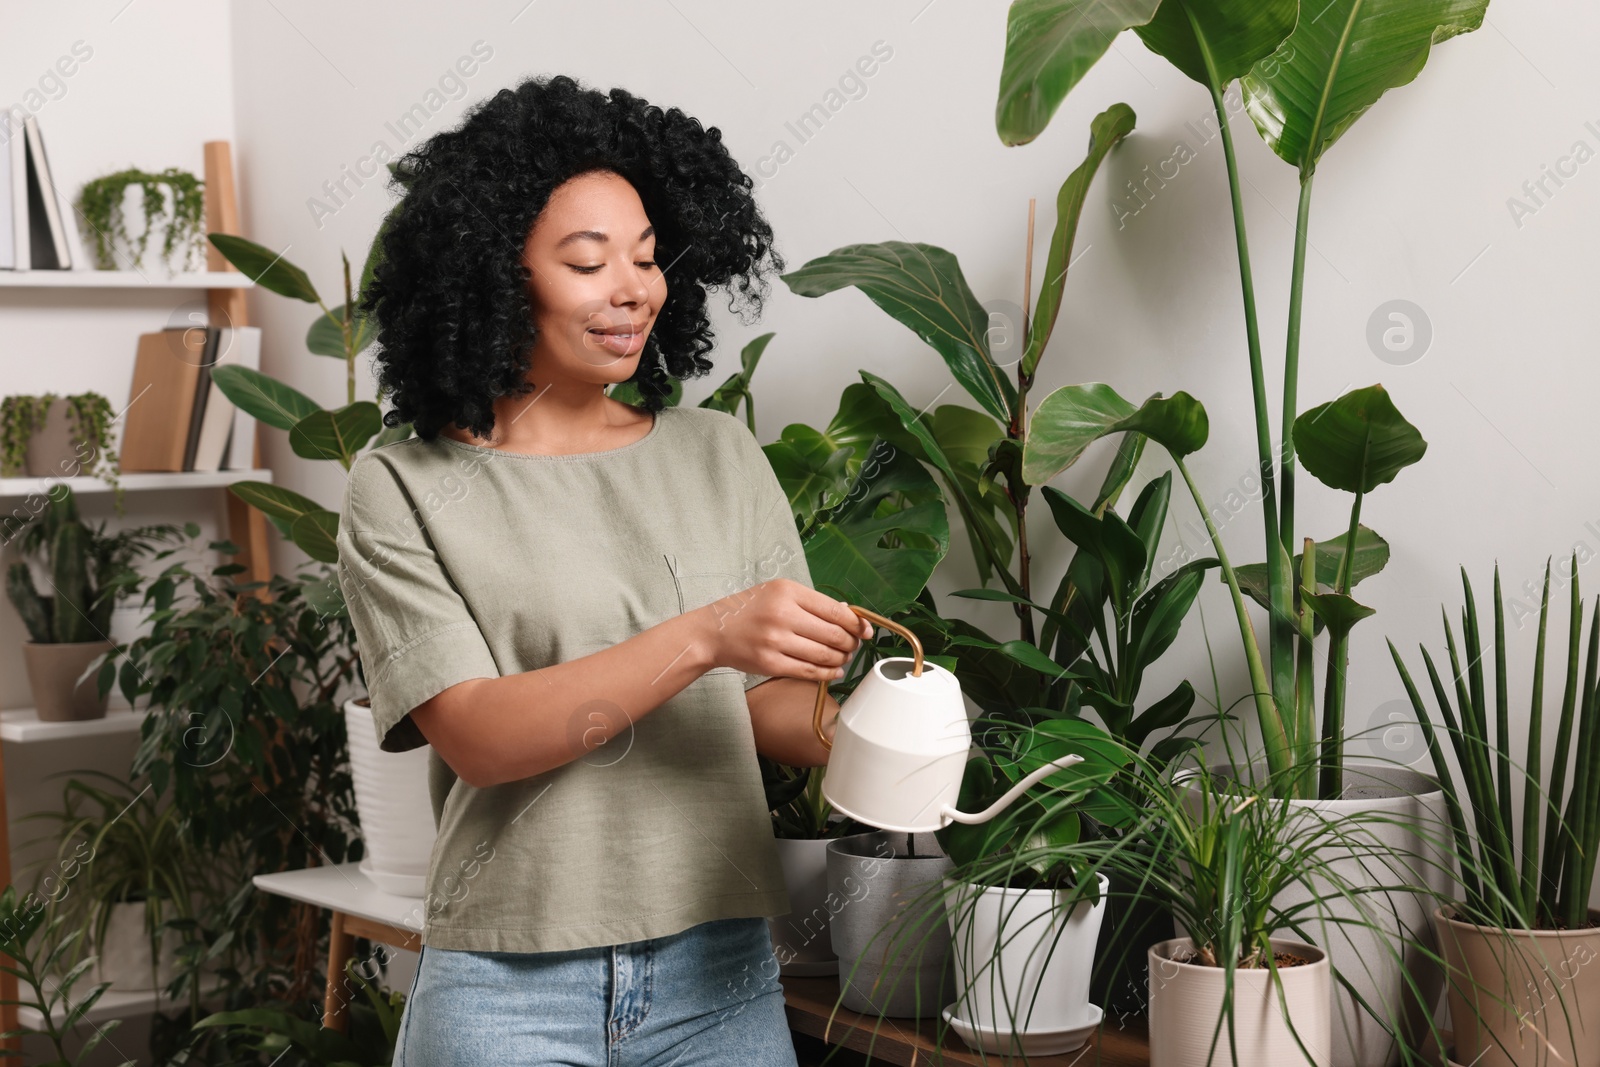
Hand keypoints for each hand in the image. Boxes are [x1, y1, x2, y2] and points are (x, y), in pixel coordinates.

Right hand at [699, 578, 873, 682]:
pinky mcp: (770, 663)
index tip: (866, 631)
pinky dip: (827, 674)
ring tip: (843, 658)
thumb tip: (848, 613)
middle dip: (850, 644)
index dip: (856, 624)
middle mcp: (782, 614)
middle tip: (853, 646)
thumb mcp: (778, 592)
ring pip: (824, 655)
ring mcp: (775, 640)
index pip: (835, 610)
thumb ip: (811, 602)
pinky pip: (808, 671)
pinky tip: (833, 671)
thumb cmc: (748, 610)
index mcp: (788, 591)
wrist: (714, 631)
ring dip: (841, 660)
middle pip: (833, 634)